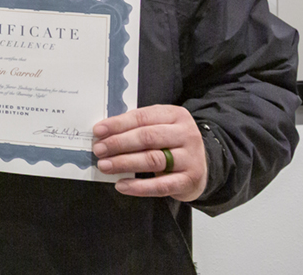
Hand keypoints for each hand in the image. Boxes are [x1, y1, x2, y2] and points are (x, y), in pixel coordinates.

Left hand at [92, 105, 207, 201]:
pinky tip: (122, 185)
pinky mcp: (190, 180)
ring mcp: (190, 158)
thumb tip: (104, 133)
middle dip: (118, 143)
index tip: (98, 131)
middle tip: (99, 150)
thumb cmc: (172, 143)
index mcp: (175, 115)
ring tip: (105, 165)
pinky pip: (161, 185)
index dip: (118, 124)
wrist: (203, 166)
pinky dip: (139, 186)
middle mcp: (186, 134)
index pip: (142, 117)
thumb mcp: (160, 126)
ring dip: (124, 163)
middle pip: (147, 137)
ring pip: (152, 160)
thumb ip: (137, 126)